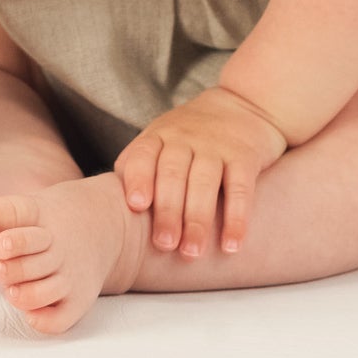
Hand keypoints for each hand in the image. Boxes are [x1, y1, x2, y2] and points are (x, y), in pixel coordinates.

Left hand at [113, 86, 287, 258]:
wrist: (245, 104)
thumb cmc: (192, 135)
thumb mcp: (161, 138)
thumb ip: (138, 166)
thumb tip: (111, 208)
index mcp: (159, 136)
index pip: (143, 154)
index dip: (138, 178)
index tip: (136, 206)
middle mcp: (185, 137)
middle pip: (173, 173)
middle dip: (168, 211)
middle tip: (164, 245)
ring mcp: (216, 145)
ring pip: (204, 181)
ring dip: (198, 219)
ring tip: (192, 252)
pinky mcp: (245, 155)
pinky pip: (240, 187)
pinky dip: (236, 217)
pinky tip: (231, 244)